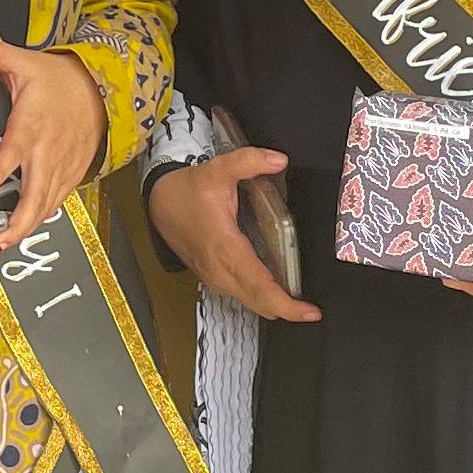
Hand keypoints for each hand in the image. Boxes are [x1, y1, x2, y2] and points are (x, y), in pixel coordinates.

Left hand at [0, 41, 107, 250]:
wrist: (100, 90)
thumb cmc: (59, 80)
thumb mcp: (24, 62)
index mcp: (31, 127)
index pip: (13, 153)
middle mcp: (47, 153)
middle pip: (34, 195)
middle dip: (15, 223)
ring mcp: (61, 168)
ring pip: (45, 205)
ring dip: (24, 228)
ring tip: (0, 245)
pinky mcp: (71, 175)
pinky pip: (55, 201)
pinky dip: (39, 218)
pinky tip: (22, 231)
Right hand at [147, 149, 318, 324]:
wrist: (160, 203)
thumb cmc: (188, 191)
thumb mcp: (217, 169)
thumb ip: (248, 161)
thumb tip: (279, 160)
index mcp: (224, 248)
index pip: (258, 285)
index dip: (286, 303)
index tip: (309, 311)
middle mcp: (219, 269)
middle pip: (258, 302)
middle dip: (287, 310)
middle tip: (313, 311)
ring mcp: (215, 277)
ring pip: (250, 302)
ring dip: (275, 306)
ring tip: (300, 304)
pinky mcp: (214, 278)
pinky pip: (242, 296)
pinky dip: (261, 299)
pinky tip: (277, 293)